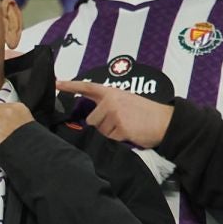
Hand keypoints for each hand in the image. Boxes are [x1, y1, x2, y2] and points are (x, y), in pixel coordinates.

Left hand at [56, 79, 172, 146]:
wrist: (165, 122)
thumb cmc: (146, 113)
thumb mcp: (126, 101)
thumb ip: (108, 104)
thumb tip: (92, 119)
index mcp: (112, 93)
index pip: (88, 87)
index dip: (71, 85)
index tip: (57, 83)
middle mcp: (111, 101)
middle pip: (92, 120)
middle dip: (102, 125)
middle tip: (121, 123)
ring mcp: (115, 114)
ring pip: (100, 131)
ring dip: (111, 134)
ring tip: (127, 127)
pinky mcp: (120, 128)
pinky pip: (109, 139)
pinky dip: (118, 140)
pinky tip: (130, 134)